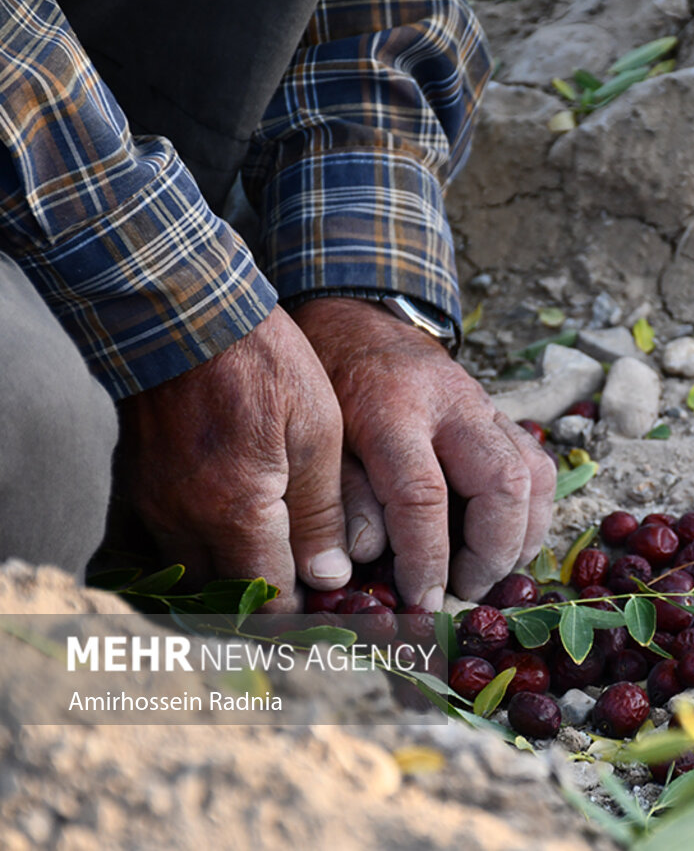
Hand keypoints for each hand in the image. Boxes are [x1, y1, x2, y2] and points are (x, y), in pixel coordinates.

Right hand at [117, 308, 351, 607]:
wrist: (186, 310)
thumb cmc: (264, 364)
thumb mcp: (317, 431)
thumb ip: (321, 511)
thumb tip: (328, 576)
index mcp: (235, 510)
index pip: (266, 594)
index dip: (298, 612)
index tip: (327, 608)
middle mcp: (183, 518)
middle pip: (223, 595)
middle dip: (263, 602)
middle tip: (302, 592)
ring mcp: (153, 503)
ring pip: (190, 573)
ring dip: (228, 579)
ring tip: (272, 565)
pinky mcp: (137, 484)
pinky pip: (166, 542)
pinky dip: (200, 550)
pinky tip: (233, 534)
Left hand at [291, 297, 555, 608]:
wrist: (356, 321)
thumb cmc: (327, 383)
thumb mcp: (316, 438)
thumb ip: (339, 499)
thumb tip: (367, 562)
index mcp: (392, 408)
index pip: (424, 494)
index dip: (428, 558)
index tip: (423, 601)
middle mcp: (451, 404)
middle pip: (504, 483)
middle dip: (493, 551)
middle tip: (465, 589)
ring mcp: (485, 406)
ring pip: (536, 474)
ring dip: (523, 536)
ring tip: (490, 573)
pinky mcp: (501, 414)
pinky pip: (537, 464)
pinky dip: (531, 512)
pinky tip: (505, 541)